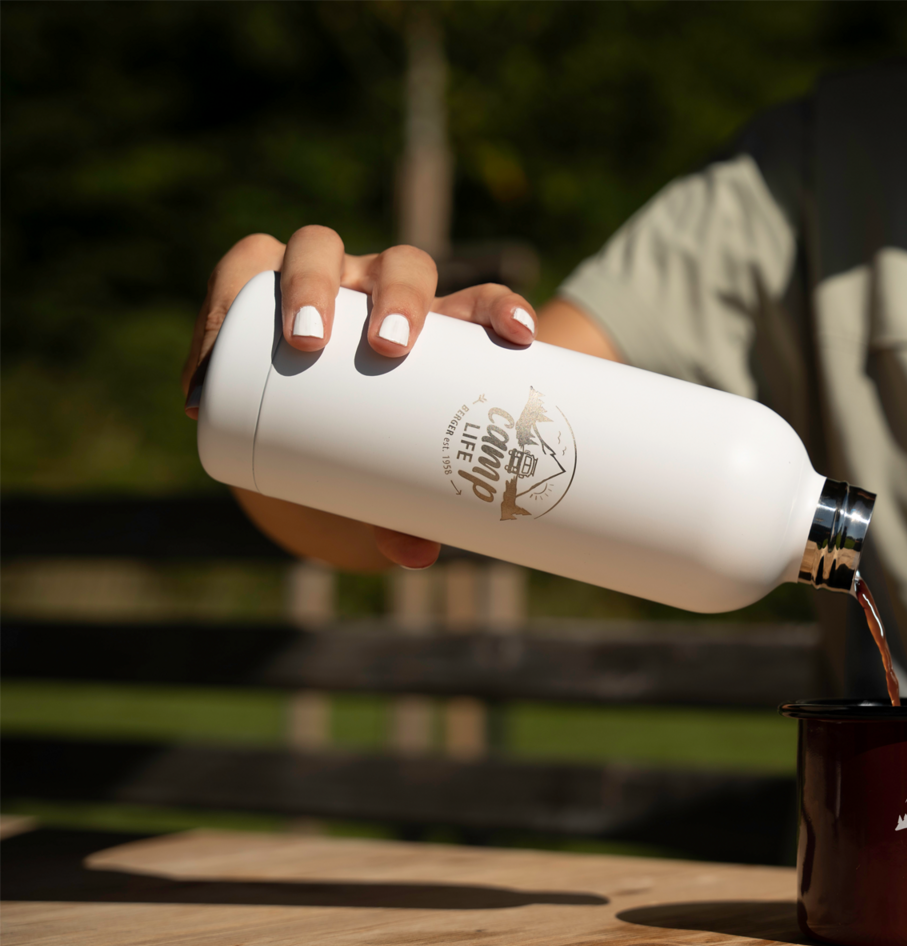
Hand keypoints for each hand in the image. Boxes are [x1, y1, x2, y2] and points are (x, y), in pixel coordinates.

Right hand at [182, 226, 538, 568]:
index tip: (519, 336)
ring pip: (317, 248)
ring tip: (301, 340)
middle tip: (386, 347)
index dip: (504, 309)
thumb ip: (407, 513)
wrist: (305, 423)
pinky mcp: (261, 282)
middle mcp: (384, 288)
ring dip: (310, 284)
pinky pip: (242, 269)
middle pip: (403, 263)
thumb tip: (417, 556)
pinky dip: (221, 309)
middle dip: (398, 296)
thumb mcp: (391, 474)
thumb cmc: (369, 444)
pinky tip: (208, 363)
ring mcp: (324, 278)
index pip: (483, 302)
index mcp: (439, 325)